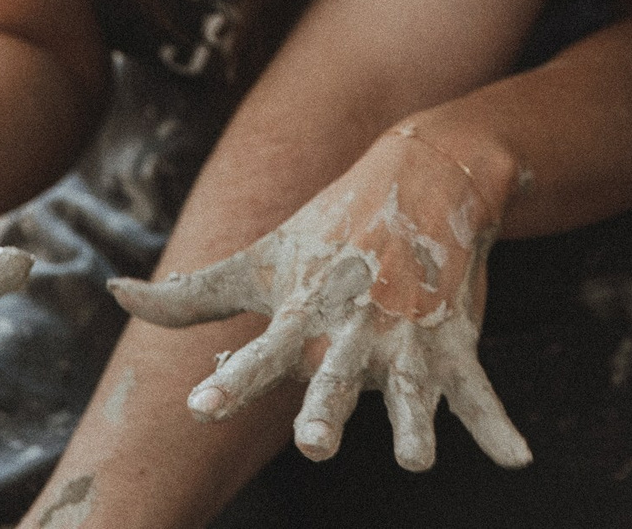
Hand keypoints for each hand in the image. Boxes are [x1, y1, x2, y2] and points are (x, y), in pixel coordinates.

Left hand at [111, 122, 529, 472]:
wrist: (428, 171)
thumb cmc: (330, 225)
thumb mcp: (262, 255)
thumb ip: (193, 294)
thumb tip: (115, 295)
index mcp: (305, 305)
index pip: (261, 348)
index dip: (234, 378)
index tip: (203, 404)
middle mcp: (354, 321)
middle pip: (336, 373)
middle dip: (326, 407)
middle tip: (314, 443)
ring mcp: (409, 331)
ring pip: (409, 386)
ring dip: (415, 422)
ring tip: (417, 458)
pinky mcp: (454, 335)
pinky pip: (477, 387)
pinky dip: (497, 424)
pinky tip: (517, 459)